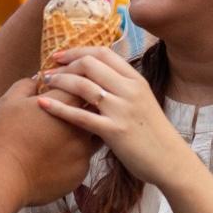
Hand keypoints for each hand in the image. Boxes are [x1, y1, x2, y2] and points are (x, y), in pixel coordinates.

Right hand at [0, 78, 95, 205]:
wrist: (2, 178)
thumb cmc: (3, 136)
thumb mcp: (10, 101)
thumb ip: (28, 84)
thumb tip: (39, 79)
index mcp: (65, 103)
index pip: (84, 83)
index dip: (75, 83)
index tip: (66, 87)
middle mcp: (81, 124)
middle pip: (95, 109)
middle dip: (86, 106)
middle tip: (72, 108)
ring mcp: (84, 149)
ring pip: (95, 134)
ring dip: (86, 130)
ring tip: (68, 133)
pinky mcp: (81, 171)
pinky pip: (84, 158)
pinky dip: (76, 154)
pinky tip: (61, 155)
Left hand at [38, 48, 194, 191]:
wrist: (170, 161)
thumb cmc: (153, 134)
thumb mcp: (143, 102)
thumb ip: (123, 88)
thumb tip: (98, 77)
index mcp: (136, 80)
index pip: (104, 53)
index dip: (78, 50)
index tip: (60, 55)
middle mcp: (130, 90)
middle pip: (90, 64)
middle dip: (64, 65)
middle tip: (47, 71)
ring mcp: (122, 110)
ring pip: (83, 86)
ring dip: (59, 82)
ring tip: (43, 84)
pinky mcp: (114, 131)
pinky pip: (80, 116)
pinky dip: (58, 108)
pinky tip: (42, 105)